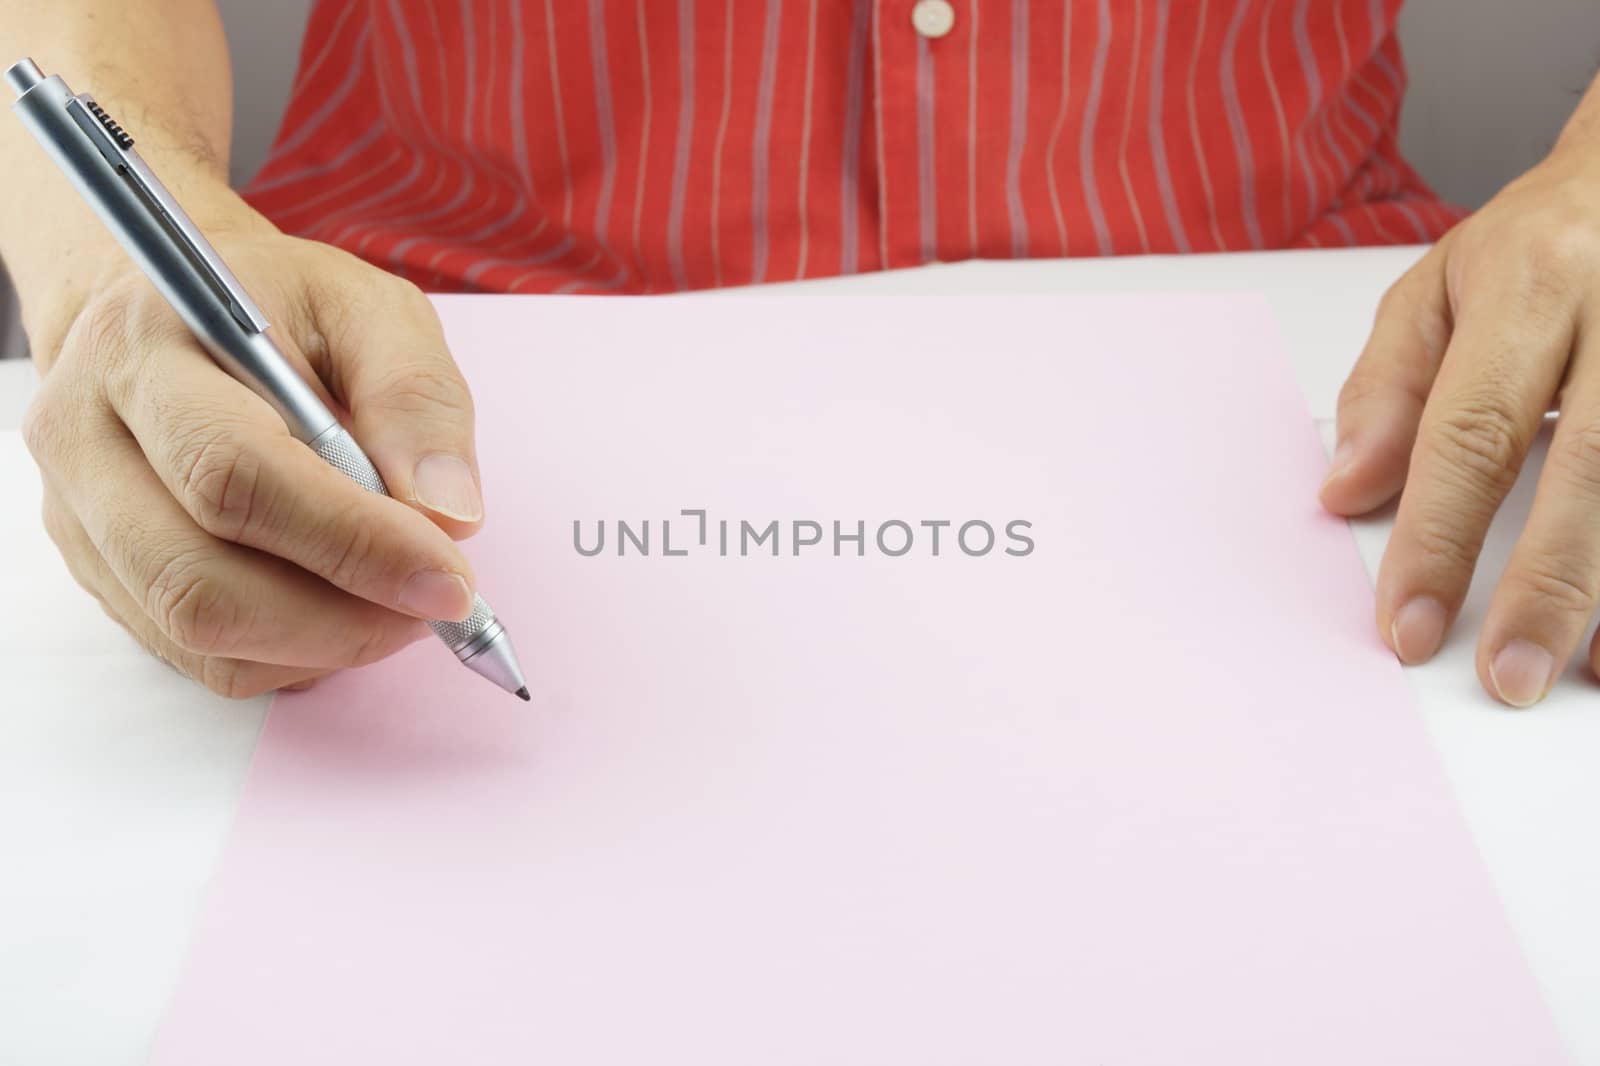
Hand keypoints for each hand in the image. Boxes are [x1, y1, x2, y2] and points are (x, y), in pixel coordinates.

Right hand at [23, 222, 485, 697]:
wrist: (174, 316)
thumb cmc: (280, 309)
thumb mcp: (369, 309)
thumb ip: (416, 396)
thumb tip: (449, 513)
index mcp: (144, 348)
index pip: (236, 475)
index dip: (352, 542)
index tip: (449, 579)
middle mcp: (86, 439)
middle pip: (199, 581)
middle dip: (343, 616)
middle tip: (437, 605)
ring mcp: (80, 519)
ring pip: (199, 633)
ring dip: (325, 642)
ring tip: (399, 602)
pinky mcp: (102, 576)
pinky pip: (201, 659)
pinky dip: (293, 654)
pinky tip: (343, 607)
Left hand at [1322, 141, 1599, 706]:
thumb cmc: (1543, 242)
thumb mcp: (1438, 287)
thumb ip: (1388, 388)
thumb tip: (1346, 491)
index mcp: (1533, 281)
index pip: (1471, 428)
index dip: (1438, 537)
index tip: (1408, 624)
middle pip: (1593, 466)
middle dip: (1551, 586)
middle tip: (1510, 676)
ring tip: (1585, 672)